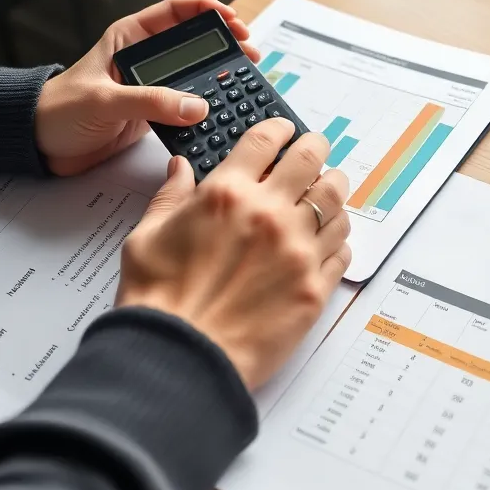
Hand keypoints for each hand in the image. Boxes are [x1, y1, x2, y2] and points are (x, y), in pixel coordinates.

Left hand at [35, 0, 260, 175]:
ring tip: (246, 78)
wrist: (38, 146)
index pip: (176, 12)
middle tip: (250, 51)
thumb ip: (150, 101)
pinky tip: (226, 109)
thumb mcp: (104, 101)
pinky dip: (209, 105)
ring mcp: (151, 87)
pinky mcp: (154, 114)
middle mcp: (145, 59)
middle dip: (225, 43)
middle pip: (195, 42)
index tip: (234, 19)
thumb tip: (196, 106)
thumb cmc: (57, 112)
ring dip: (221, 75)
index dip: (208, 10)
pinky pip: (188, 104)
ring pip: (196, 74)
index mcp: (130, 39)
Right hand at [117, 119, 352, 389]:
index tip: (283, 130)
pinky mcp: (314, 288)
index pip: (267, 140)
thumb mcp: (146, 237)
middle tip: (315, 149)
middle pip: (312, 158)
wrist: (179, 361)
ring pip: (337, 202)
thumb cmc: (158, 303)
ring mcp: (298, 251)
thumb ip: (170, 197)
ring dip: (332, 192)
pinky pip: (342, 249)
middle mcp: (270, 214)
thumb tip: (180, 169)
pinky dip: (337, 239)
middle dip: (315, 148)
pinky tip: (325, 242)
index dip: (279, 128)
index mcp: (227, 194)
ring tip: (325, 194)